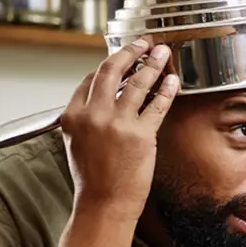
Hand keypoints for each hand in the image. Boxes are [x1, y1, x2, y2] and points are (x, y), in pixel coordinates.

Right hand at [62, 39, 178, 220]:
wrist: (103, 203)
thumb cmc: (93, 177)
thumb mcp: (76, 142)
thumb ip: (87, 117)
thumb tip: (105, 97)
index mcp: (72, 116)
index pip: (90, 79)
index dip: (109, 63)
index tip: (124, 56)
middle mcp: (92, 115)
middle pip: (110, 70)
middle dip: (130, 51)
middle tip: (144, 43)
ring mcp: (117, 124)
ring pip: (137, 82)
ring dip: (152, 64)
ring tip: (163, 53)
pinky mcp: (140, 134)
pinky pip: (157, 104)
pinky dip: (167, 89)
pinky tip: (173, 80)